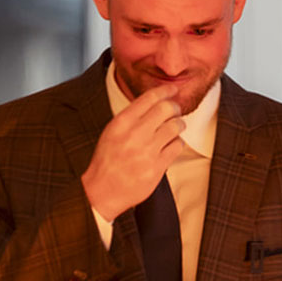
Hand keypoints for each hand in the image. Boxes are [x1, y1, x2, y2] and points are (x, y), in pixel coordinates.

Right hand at [82, 83, 183, 220]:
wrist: (102, 190)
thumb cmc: (107, 160)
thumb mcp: (112, 132)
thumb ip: (132, 117)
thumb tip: (155, 102)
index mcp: (121, 123)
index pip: (149, 97)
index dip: (165, 91)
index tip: (173, 90)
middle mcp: (134, 134)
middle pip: (166, 109)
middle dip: (175, 107)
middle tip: (175, 110)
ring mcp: (147, 151)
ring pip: (176, 126)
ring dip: (179, 125)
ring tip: (174, 128)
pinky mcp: (157, 167)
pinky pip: (177, 146)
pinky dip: (177, 143)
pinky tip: (171, 145)